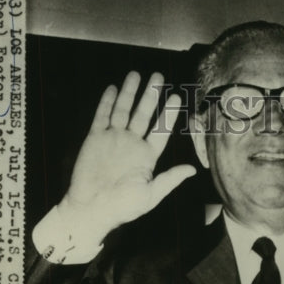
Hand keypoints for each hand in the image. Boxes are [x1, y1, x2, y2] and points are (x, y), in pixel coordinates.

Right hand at [61, 71, 195, 238]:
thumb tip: (192, 170)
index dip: (168, 114)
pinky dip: (106, 102)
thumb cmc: (122, 207)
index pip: (160, 130)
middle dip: (150, 95)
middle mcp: (131, 144)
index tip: (176, 97)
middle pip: (143, 114)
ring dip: (129, 92)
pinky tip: (113, 88)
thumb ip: (170, 179)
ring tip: (136, 74)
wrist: (91, 209)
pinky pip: (101, 116)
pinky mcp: (95, 139)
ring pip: (123, 110)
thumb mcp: (151, 195)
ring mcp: (113, 139)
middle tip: (158, 76)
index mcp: (147, 157)